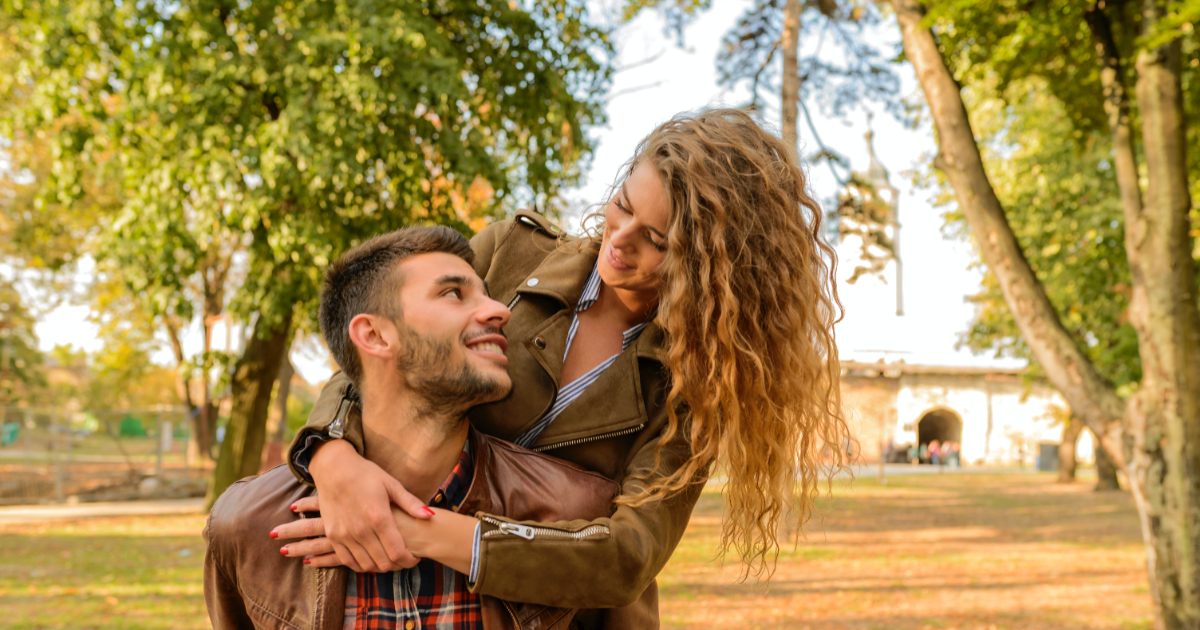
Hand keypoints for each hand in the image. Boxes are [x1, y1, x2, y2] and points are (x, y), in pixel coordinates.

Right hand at [289, 439, 431, 571]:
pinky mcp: (333, 536)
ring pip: (366, 565)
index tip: (416, 558)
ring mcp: (345, 535)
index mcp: (379, 517)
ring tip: (389, 558)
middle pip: (384, 563)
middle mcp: (361, 530)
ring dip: (380, 566)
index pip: (398, 552)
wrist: (333, 468)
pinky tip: (370, 558)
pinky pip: (348, 561)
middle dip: (398, 565)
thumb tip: (430, 516)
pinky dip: (360, 564)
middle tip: (404, 558)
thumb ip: (410, 503)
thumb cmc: (365, 474)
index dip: (409, 561)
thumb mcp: (391, 484)